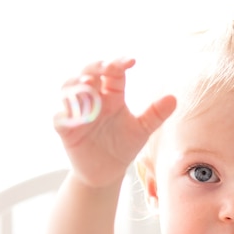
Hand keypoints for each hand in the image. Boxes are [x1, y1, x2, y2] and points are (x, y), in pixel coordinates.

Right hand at [53, 58, 176, 187]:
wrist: (107, 172)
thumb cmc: (123, 146)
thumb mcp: (142, 130)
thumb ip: (155, 114)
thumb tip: (173, 98)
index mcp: (112, 95)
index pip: (113, 72)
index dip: (119, 63)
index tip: (131, 61)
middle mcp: (93, 99)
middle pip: (87, 73)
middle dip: (95, 67)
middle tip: (107, 67)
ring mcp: (78, 113)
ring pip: (68, 89)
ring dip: (76, 86)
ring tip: (89, 86)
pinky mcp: (67, 130)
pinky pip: (60, 118)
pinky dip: (66, 114)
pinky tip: (76, 115)